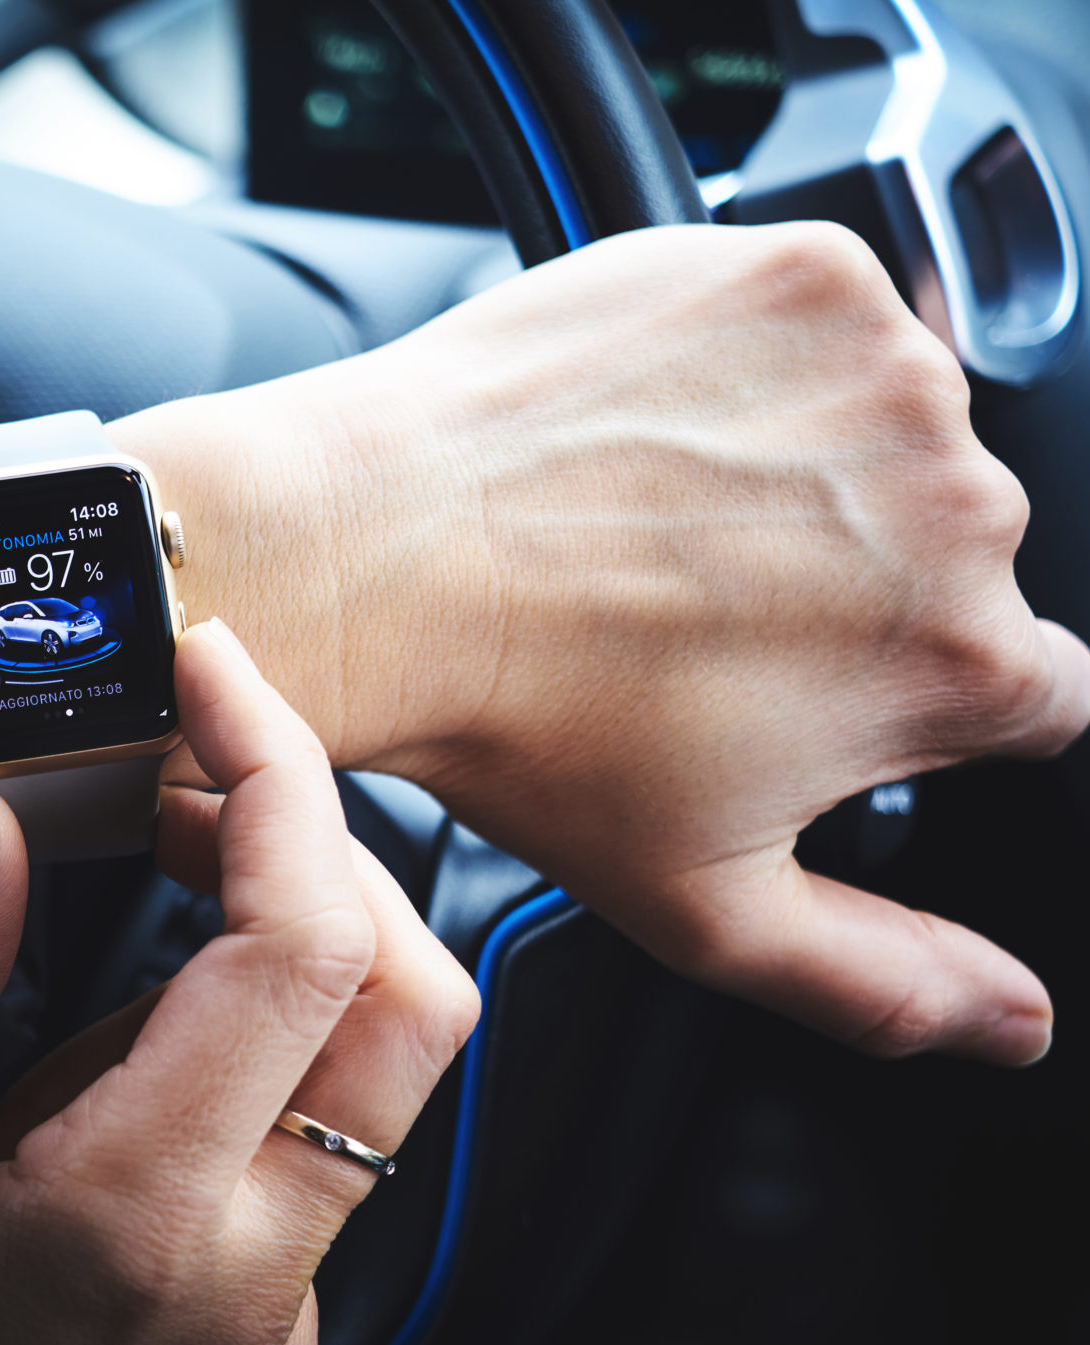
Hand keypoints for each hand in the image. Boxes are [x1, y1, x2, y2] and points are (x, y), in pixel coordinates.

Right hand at [0, 620, 477, 1344]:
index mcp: (138, 1223)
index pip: (304, 952)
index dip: (277, 779)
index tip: (208, 675)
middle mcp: (253, 1277)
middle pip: (412, 1002)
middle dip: (323, 843)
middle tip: (184, 764)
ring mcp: (277, 1315)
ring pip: (386, 1073)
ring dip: (302, 927)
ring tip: (152, 862)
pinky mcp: (265, 1323)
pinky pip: (321, 1140)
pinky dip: (269, 1025)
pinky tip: (134, 1014)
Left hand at [111, 221, 1089, 1065]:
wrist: (371, 557)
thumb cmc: (518, 728)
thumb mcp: (705, 906)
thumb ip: (884, 979)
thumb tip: (1012, 1021)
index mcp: (959, 665)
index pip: (1023, 689)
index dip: (909, 691)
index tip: (810, 677)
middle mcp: (957, 507)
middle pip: (954, 549)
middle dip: (853, 576)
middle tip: (700, 600)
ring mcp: (884, 372)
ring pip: (892, 427)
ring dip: (806, 458)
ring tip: (656, 511)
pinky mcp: (801, 273)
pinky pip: (822, 316)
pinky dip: (755, 354)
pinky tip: (648, 423)